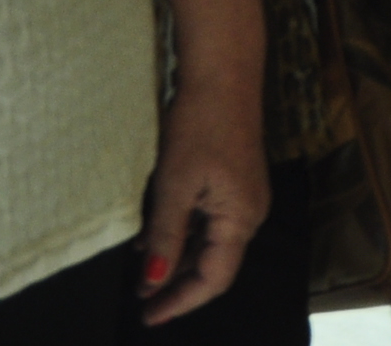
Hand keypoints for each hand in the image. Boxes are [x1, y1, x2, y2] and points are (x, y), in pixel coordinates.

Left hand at [138, 82, 268, 324]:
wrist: (223, 74)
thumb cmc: (201, 126)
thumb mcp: (176, 183)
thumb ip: (166, 236)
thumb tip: (153, 282)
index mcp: (241, 219)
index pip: (214, 279)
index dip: (181, 301)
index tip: (148, 316)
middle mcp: (250, 214)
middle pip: (215, 265)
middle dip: (176, 284)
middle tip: (140, 301)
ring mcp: (244, 198)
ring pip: (210, 244)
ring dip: (177, 259)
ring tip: (142, 276)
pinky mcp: (234, 182)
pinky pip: (209, 222)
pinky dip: (183, 234)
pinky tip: (153, 240)